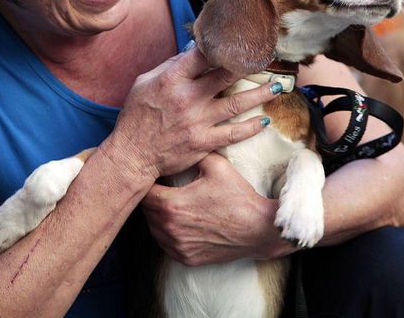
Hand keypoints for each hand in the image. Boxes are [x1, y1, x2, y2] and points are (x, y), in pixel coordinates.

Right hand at [105, 47, 278, 179]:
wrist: (132, 155)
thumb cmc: (136, 117)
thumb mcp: (144, 82)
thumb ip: (170, 66)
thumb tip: (193, 51)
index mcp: (172, 80)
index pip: (202, 55)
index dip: (222, 46)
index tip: (238, 40)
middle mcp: (188, 98)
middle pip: (226, 75)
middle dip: (249, 65)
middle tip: (268, 58)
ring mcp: (198, 121)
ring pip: (237, 103)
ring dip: (262, 93)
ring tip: (279, 86)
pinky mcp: (204, 142)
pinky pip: (234, 133)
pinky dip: (252, 127)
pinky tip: (265, 120)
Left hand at [140, 153, 289, 265]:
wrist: (258, 228)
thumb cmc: (238, 196)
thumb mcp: (216, 166)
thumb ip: (194, 154)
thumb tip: (181, 145)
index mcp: (172, 204)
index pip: (145, 192)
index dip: (150, 182)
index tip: (157, 177)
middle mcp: (169, 228)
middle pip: (146, 211)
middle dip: (153, 199)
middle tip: (163, 188)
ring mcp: (177, 246)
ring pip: (154, 229)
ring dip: (158, 218)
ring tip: (172, 205)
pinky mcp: (186, 258)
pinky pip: (166, 245)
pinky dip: (169, 235)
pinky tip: (181, 223)